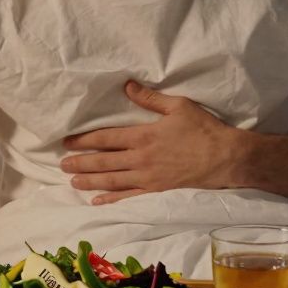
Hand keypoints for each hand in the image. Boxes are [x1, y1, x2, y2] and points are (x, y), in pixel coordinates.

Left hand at [59, 80, 250, 203]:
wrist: (226, 158)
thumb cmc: (203, 129)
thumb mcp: (178, 106)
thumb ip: (150, 98)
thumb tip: (127, 87)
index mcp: (143, 136)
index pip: (106, 139)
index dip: (84, 141)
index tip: (67, 143)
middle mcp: (141, 159)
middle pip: (104, 162)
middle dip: (81, 164)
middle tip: (61, 165)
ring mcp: (148, 177)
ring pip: (112, 181)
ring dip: (90, 182)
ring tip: (72, 182)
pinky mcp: (157, 190)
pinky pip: (129, 196)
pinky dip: (112, 199)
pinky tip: (98, 201)